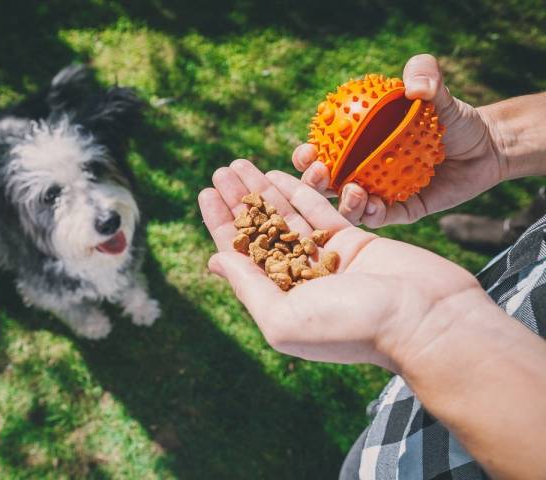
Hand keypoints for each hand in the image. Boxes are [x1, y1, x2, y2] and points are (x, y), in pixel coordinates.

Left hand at [198, 160, 490, 370]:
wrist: (426, 319)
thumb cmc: (353, 326)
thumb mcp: (284, 317)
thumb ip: (249, 288)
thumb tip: (216, 262)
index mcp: (281, 301)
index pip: (241, 256)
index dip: (221, 224)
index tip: (205, 193)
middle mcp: (301, 280)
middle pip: (260, 232)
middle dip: (238, 201)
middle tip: (220, 171)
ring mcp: (329, 259)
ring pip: (287, 217)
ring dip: (263, 191)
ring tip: (240, 164)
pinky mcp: (357, 242)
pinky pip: (320, 212)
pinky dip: (299, 192)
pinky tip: (278, 174)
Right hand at [292, 54, 505, 226]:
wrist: (485, 147)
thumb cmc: (453, 117)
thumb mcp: (438, 92)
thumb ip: (425, 75)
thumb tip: (414, 87)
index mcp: (355, 147)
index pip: (320, 153)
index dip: (305, 156)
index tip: (309, 149)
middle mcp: (360, 173)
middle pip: (324, 185)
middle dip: (312, 184)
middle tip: (321, 172)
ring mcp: (378, 195)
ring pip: (347, 207)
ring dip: (341, 203)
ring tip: (352, 190)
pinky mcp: (399, 213)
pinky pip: (380, 218)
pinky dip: (372, 214)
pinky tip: (374, 205)